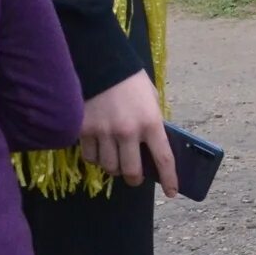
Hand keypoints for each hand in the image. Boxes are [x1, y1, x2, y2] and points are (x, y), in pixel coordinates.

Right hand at [81, 70, 175, 194]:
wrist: (100, 62)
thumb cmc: (130, 81)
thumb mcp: (151, 100)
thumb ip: (152, 123)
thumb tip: (152, 148)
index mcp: (151, 122)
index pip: (164, 159)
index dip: (169, 179)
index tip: (172, 193)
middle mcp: (128, 131)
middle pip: (131, 171)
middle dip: (135, 178)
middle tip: (135, 177)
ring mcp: (103, 132)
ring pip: (109, 167)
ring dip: (114, 167)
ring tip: (115, 158)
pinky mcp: (83, 130)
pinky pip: (90, 156)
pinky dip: (95, 157)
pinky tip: (99, 148)